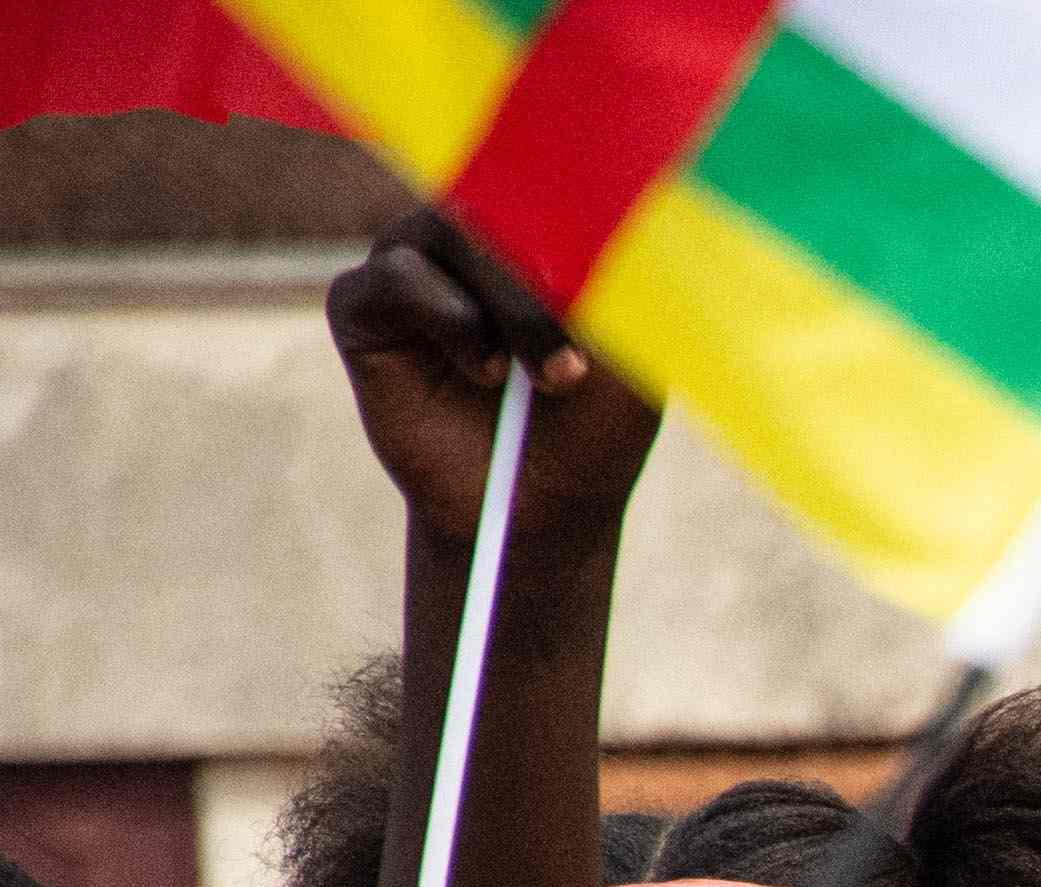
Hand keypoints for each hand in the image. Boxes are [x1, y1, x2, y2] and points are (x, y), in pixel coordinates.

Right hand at [323, 212, 656, 558]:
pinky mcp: (362, 303)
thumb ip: (623, 286)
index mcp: (531, 235)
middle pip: (499, 198)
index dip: (577, 205)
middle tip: (580, 360)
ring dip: (511, 306)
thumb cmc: (591, 429)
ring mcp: (411, 264)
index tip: (613, 267)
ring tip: (545, 376)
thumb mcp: (633, 358)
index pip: (545, 177)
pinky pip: (396, 277)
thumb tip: (627, 210)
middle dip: (549, 279)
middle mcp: (466, 238)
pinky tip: (483, 370)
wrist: (537, 510)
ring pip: (452, 230)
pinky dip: (451, 321)